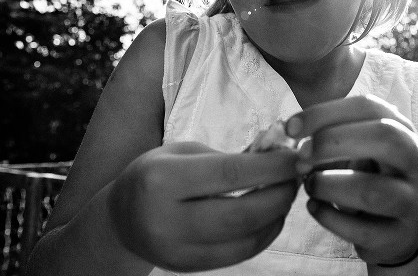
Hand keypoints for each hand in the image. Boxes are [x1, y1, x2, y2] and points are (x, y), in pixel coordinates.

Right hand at [107, 142, 298, 271]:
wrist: (120, 218)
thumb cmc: (156, 174)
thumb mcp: (183, 153)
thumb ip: (228, 156)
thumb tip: (279, 156)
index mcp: (162, 180)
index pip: (230, 174)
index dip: (271, 166)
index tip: (297, 157)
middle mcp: (166, 219)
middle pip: (242, 214)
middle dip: (280, 194)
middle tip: (297, 177)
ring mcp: (177, 250)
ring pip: (245, 240)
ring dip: (277, 216)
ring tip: (286, 193)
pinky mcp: (188, 267)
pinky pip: (239, 255)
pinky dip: (263, 235)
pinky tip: (271, 216)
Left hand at [286, 94, 417, 264]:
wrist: (399, 233)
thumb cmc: (370, 180)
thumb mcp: (360, 151)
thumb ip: (333, 136)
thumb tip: (292, 130)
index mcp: (404, 131)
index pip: (369, 106)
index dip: (326, 113)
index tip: (291, 128)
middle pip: (384, 137)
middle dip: (333, 141)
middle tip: (301, 156)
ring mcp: (415, 201)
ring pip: (372, 191)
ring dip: (328, 186)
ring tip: (309, 185)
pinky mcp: (403, 236)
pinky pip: (363, 229)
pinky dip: (330, 218)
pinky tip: (314, 208)